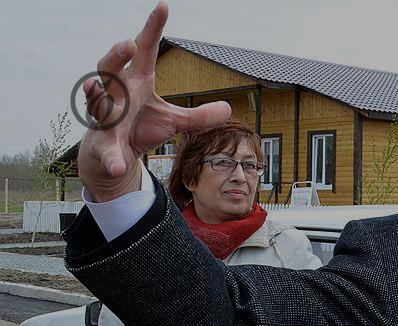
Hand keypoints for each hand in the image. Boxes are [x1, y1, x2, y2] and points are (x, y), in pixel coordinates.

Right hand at [78, 2, 229, 201]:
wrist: (112, 155)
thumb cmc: (139, 127)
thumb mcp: (173, 121)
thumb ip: (199, 116)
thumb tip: (228, 108)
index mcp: (136, 81)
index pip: (145, 51)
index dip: (152, 29)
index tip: (162, 7)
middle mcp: (116, 93)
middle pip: (110, 68)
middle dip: (116, 56)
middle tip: (127, 44)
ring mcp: (104, 116)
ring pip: (96, 100)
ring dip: (96, 94)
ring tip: (95, 85)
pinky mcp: (102, 142)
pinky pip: (106, 149)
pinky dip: (112, 157)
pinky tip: (118, 164)